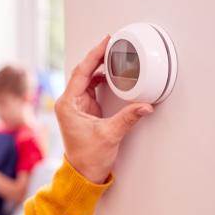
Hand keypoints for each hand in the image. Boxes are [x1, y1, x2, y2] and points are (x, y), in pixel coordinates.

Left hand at [55, 35, 153, 182]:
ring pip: (86, 78)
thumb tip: (145, 106)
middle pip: (82, 72)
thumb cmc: (88, 157)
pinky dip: (100, 79)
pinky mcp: (84, 109)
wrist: (84, 173)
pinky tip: (110, 74)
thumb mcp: (110, 135)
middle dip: (96, 57)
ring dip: (99, 67)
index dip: (94, 55)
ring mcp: (76, 105)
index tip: (105, 42)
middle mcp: (69, 102)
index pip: (81, 72)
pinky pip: (91, 87)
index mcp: (68, 104)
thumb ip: (128, 118)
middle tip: (111, 43)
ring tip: (112, 55)